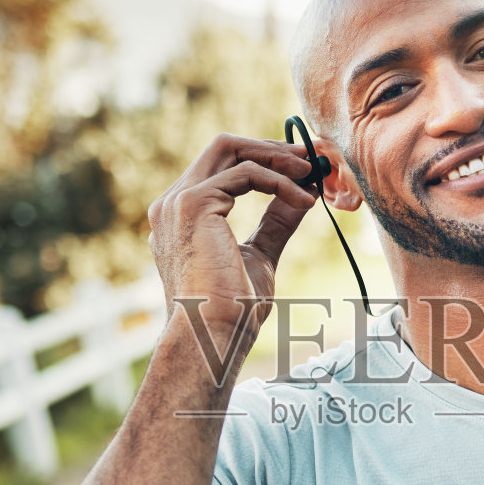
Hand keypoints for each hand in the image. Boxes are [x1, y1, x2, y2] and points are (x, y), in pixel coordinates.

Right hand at [147, 133, 317, 346]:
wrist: (212, 336)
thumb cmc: (230, 311)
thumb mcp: (260, 255)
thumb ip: (275, 222)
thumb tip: (302, 197)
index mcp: (181, 216)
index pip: (220, 167)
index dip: (262, 159)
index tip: (299, 167)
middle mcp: (172, 203)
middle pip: (222, 148)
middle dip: (269, 148)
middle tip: (309, 158)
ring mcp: (178, 201)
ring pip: (230, 150)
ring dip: (276, 158)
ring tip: (311, 175)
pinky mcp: (193, 204)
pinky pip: (245, 173)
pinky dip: (279, 181)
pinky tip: (303, 200)